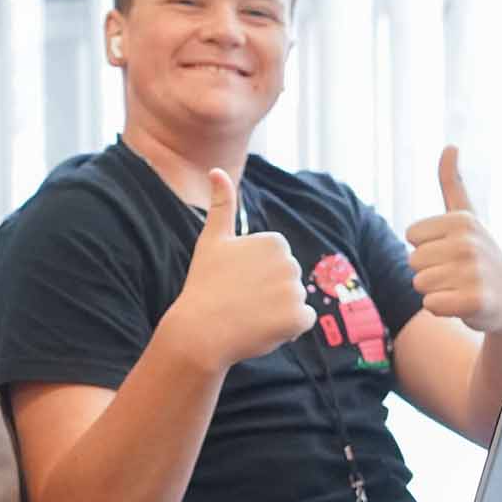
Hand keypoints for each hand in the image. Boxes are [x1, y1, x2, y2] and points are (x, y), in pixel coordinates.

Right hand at [167, 168, 316, 369]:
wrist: (199, 331)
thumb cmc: (204, 284)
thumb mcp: (212, 240)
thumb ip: (222, 204)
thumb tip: (216, 169)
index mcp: (274, 242)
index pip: (277, 262)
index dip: (256, 275)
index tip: (235, 282)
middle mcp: (289, 262)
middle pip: (287, 281)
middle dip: (268, 293)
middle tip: (239, 301)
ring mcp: (295, 291)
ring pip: (294, 302)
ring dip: (276, 312)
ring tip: (247, 316)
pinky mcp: (299, 317)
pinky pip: (302, 322)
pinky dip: (287, 329)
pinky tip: (261, 328)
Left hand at [404, 147, 501, 334]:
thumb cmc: (481, 256)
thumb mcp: (467, 217)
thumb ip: (452, 183)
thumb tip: (450, 145)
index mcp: (461, 221)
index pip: (411, 236)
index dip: (427, 247)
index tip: (452, 250)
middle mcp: (468, 243)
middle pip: (412, 261)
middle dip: (430, 271)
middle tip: (459, 273)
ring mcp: (473, 272)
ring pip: (419, 284)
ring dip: (437, 290)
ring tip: (462, 287)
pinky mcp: (475, 301)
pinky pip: (431, 305)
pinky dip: (443, 308)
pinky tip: (465, 304)